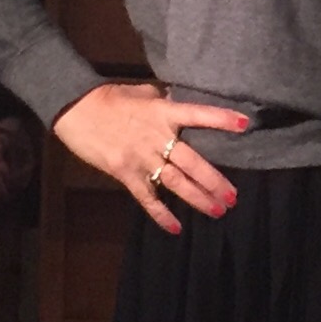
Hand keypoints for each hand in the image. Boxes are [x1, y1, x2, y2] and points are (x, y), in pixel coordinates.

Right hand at [51, 82, 248, 236]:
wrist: (75, 109)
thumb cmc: (109, 98)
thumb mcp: (142, 93)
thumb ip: (164, 101)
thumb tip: (180, 103)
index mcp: (163, 112)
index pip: (197, 114)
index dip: (221, 119)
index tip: (245, 125)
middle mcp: (157, 137)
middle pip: (192, 161)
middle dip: (214, 181)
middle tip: (233, 197)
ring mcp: (141, 157)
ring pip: (175, 182)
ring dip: (198, 198)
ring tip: (218, 211)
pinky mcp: (125, 173)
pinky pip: (147, 197)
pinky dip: (161, 214)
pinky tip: (175, 228)